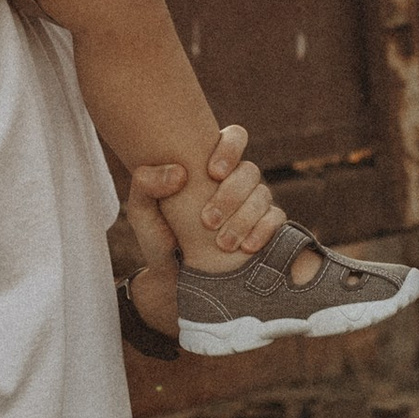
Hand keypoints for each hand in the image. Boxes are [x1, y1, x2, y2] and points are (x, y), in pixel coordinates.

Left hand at [122, 126, 281, 338]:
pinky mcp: (266, 228)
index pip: (235, 137)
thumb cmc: (158, 238)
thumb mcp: (141, 212)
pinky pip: (276, 219)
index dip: (230, 148)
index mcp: (209, 166)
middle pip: (250, 170)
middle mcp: (236, 180)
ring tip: (222, 244)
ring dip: (243, 219)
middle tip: (207, 221)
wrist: (174, 280)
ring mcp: (253, 203)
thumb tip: (179, 172)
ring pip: (263, 195)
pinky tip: (246, 248)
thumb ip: (146, 184)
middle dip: (231, 195)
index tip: (212, 172)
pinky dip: (263, 231)